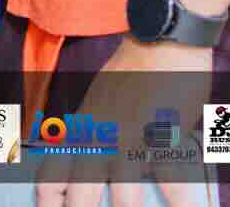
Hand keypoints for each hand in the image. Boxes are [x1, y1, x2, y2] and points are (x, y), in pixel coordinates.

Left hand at [32, 37, 213, 206]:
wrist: (161, 39)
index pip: (54, 169)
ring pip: (122, 193)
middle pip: (81, 188)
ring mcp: (132, 138)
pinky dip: (181, 200)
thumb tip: (86, 148)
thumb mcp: (100, 97)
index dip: (49, 197)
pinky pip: (172, 177)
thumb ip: (94, 126)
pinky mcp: (165, 136)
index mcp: (84, 126)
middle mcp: (101, 136)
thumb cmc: (134, 68)